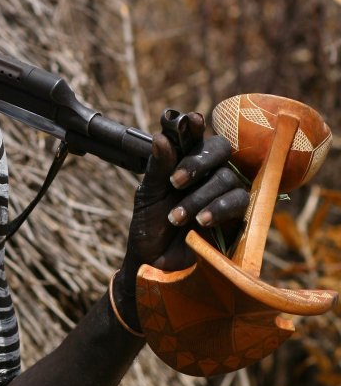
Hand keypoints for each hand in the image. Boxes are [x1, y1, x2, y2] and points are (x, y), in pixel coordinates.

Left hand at [113, 109, 248, 326]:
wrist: (153, 265)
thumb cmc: (149, 228)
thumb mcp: (148, 196)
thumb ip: (157, 168)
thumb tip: (161, 136)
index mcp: (185, 163)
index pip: (194, 137)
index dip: (193, 127)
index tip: (189, 120)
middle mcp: (208, 173)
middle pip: (221, 149)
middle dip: (199, 161)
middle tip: (176, 181)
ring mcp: (224, 193)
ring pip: (227, 177)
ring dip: (199, 197)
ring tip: (176, 217)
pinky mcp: (237, 216)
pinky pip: (238, 202)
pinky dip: (218, 209)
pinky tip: (200, 222)